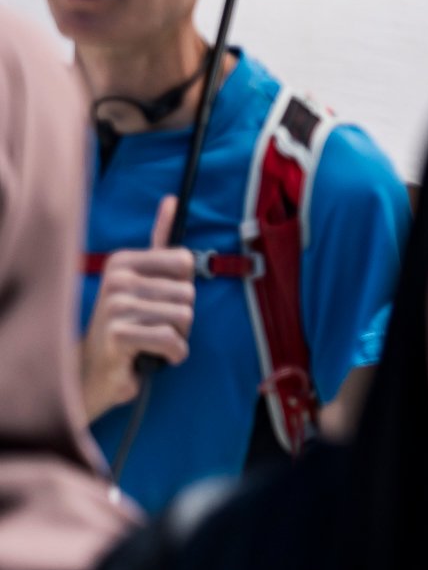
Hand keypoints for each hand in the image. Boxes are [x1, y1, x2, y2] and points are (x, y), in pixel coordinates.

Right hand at [78, 196, 194, 419]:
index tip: (160, 298)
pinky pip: (172, 340)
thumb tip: (172, 199)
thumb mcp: (143, 278)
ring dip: (178, 336)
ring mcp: (115, 306)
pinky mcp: (118, 334)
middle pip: (188, 292)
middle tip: (154, 325)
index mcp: (123, 261)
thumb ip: (159, 242)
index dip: (183, 286)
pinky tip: (156, 356)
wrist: (95, 370)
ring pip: (184, 316)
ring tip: (152, 340)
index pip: (185, 261)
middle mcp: (116, 279)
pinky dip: (173, 354)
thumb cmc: (127, 323)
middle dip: (182, 316)